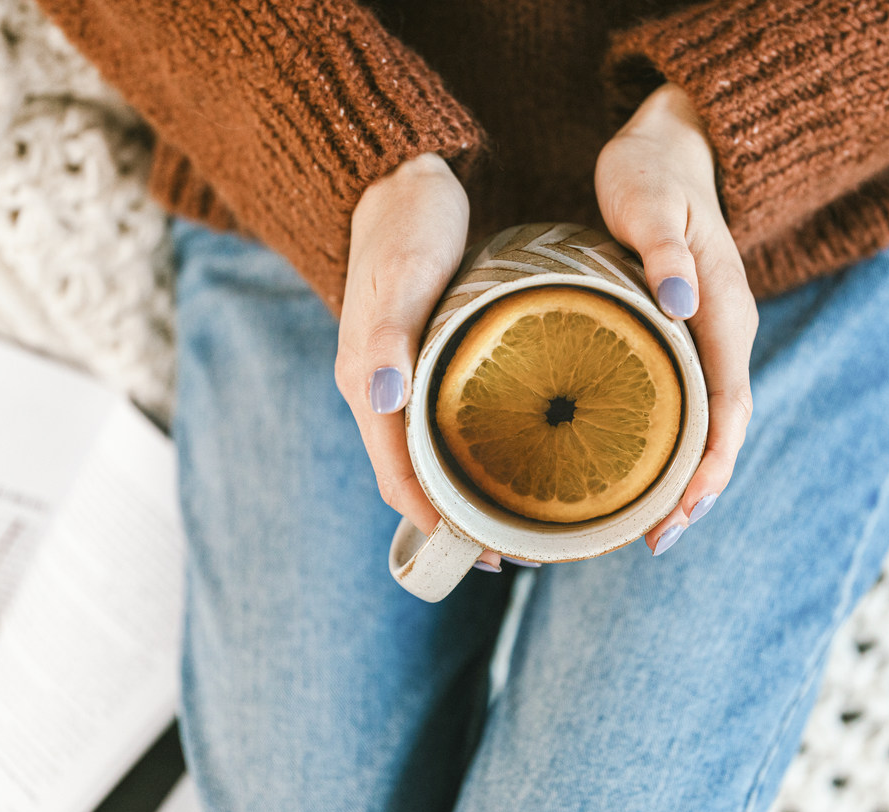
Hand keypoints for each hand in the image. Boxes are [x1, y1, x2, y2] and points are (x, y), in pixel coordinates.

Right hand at [335, 153, 503, 571]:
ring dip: (468, 496)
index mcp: (368, 383)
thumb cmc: (406, 224)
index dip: (438, 524)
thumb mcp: (401, 274)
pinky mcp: (423, 359)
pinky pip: (443, 425)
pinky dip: (472, 457)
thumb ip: (386, 337)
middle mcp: (380, 391)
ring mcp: (401, 377)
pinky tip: (511, 460)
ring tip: (520, 521)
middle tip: (518, 551)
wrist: (403, 178)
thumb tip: (383, 401)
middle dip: (460, 524)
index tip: (488, 555)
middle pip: (415, 480)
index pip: (399, 478)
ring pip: (429, 458)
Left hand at [595, 83, 758, 554]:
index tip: (682, 509)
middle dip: (697, 491)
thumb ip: (664, 253)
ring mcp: (706, 339)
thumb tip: (680, 305)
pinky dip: (669, 445)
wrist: (668, 147)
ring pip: (706, 424)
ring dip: (685, 477)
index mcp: (725, 314)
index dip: (711, 465)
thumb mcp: (652, 202)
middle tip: (657, 540)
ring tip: (650, 526)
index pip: (729, 408)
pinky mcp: (682, 336)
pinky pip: (685, 403)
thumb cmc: (652, 173)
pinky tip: (637, 468)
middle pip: (722, 432)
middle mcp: (723, 335)